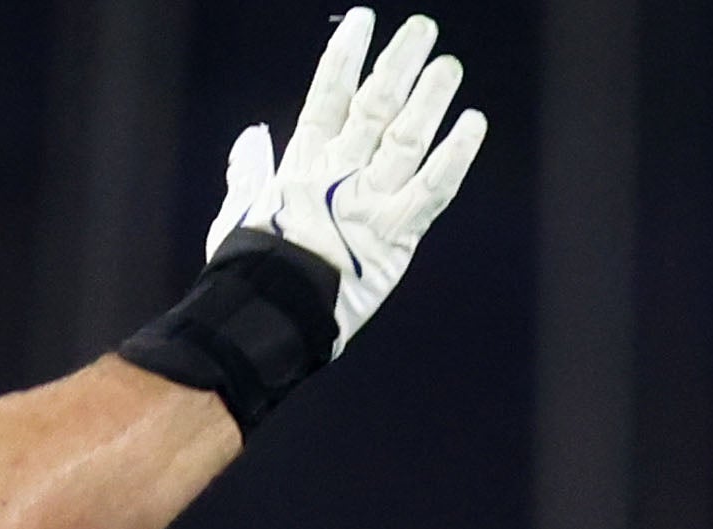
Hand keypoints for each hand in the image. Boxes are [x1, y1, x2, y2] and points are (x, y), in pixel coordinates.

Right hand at [208, 12, 488, 351]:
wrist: (264, 315)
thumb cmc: (248, 272)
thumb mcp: (239, 213)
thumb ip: (248, 171)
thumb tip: (253, 136)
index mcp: (300, 165)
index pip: (327, 95)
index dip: (347, 55)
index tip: (365, 21)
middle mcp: (338, 174)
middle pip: (373, 105)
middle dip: (398, 64)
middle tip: (423, 30)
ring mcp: (367, 201)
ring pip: (404, 137)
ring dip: (429, 98)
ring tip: (448, 64)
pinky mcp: (395, 236)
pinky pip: (432, 189)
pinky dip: (455, 156)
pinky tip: (474, 123)